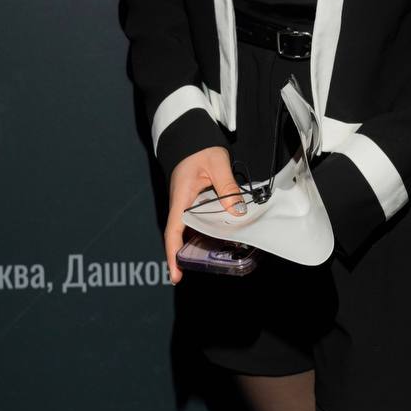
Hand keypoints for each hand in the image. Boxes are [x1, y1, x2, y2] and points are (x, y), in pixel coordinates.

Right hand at [165, 146, 246, 284]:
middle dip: (187, 255)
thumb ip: (227, 186)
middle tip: (204, 270)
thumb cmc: (200, 147)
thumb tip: (237, 212)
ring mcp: (186, 202)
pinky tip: (219, 234)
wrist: (192, 134)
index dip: (173, 254)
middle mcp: (180, 203)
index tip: (176, 275)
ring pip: (190, 228)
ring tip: (215, 258)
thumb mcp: (216, 164)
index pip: (173, 231)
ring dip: (198, 243)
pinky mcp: (193, 199)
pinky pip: (197, 218)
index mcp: (181, 197)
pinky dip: (206, 228)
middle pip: (180, 235)